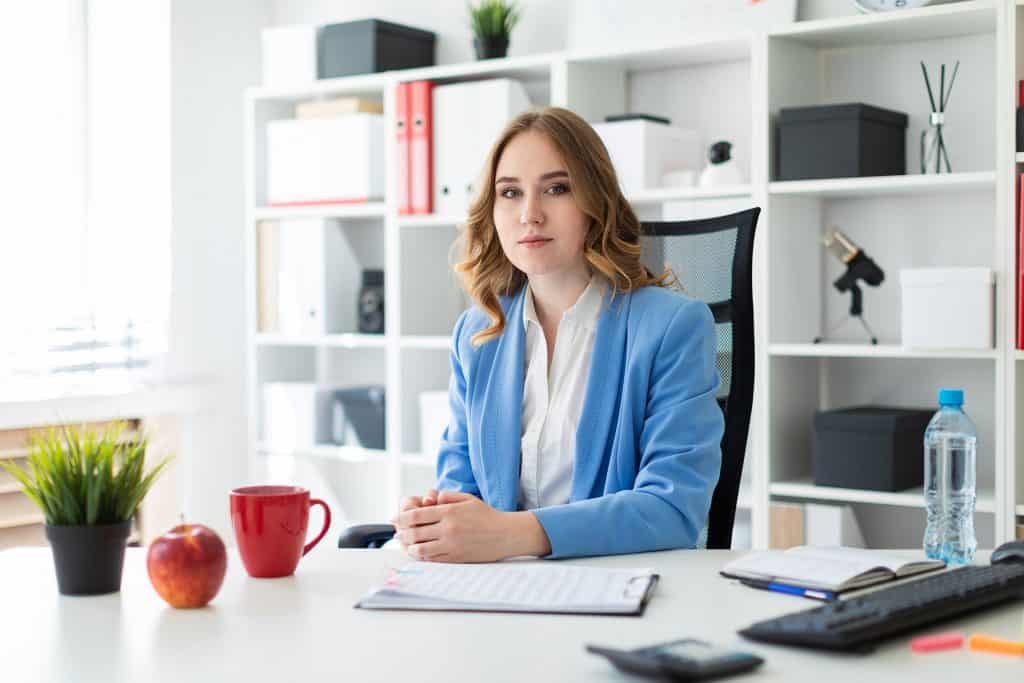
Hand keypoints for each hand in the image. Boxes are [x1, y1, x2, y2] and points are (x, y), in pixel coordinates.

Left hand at [391, 491, 550, 562]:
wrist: (505, 534)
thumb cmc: (487, 516)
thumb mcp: (468, 499)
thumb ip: (447, 497)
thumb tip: (430, 499)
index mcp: (449, 512)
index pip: (417, 515)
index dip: (402, 518)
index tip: (395, 519)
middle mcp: (448, 529)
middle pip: (415, 532)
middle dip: (402, 533)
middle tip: (396, 533)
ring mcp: (451, 545)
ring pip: (420, 548)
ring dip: (409, 547)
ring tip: (405, 544)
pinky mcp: (456, 558)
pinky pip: (432, 559)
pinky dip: (421, 556)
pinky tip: (418, 553)